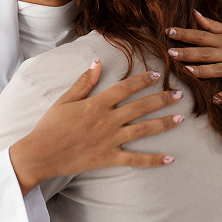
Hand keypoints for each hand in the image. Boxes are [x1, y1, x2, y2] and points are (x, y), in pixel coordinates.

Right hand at [9, 59, 183, 195]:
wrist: (41, 153)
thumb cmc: (50, 125)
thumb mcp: (64, 99)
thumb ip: (83, 82)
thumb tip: (97, 62)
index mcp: (96, 104)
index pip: (125, 88)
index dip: (142, 81)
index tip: (157, 75)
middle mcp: (107, 120)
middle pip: (140, 107)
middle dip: (162, 99)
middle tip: (180, 94)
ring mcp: (110, 140)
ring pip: (143, 130)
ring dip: (164, 124)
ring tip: (180, 118)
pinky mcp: (109, 158)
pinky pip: (136, 159)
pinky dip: (154, 160)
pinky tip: (170, 158)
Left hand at [165, 10, 221, 102]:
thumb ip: (212, 25)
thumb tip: (194, 13)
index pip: (200, 35)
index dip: (184, 34)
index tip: (168, 31)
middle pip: (205, 53)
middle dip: (188, 53)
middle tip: (170, 53)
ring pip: (217, 70)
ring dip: (202, 71)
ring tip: (187, 71)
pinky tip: (215, 100)